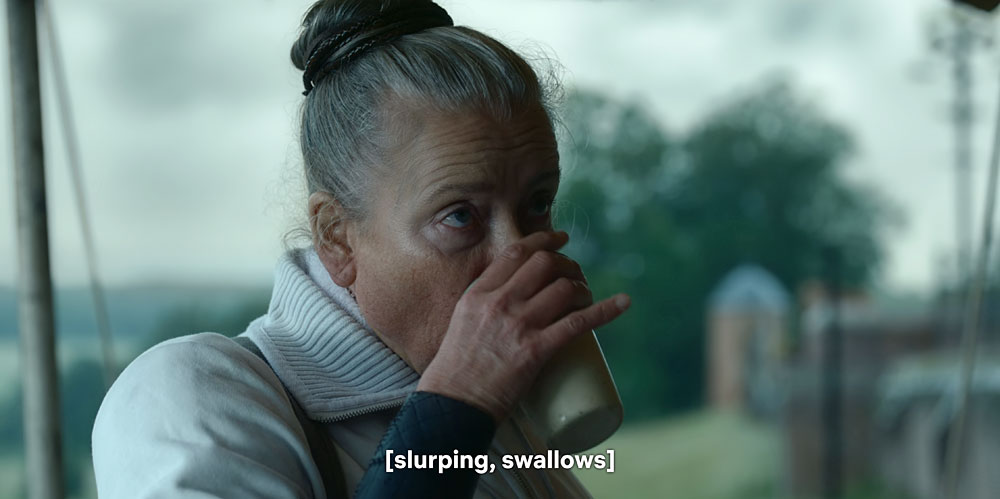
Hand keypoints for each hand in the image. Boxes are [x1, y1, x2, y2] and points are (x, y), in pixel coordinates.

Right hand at [417, 230, 630, 422]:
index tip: (560, 239)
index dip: (544, 240)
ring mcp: (519, 325)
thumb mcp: (462, 321)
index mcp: (479, 293)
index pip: (517, 252)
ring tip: (585, 296)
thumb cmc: (455, 369)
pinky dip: (606, 310)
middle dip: (567, 264)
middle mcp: (499, 303)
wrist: (453, 403)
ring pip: (564, 288)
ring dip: (583, 287)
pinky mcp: (536, 350)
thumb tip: (513, 293)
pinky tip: (623, 303)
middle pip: (545, 264)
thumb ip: (484, 304)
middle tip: (575, 275)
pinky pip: (579, 322)